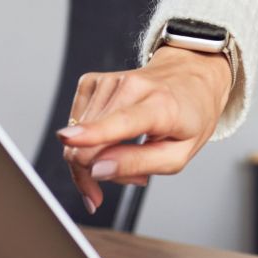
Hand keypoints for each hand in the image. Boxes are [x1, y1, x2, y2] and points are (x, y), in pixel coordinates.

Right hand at [57, 46, 231, 214]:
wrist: (189, 79)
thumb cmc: (188, 117)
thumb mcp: (178, 154)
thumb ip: (139, 163)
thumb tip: (97, 170)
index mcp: (161, 105)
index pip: (123, 120)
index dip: (93, 133)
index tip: (68, 138)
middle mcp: (131, 86)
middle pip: (89, 141)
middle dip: (93, 173)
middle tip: (128, 178)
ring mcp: (108, 81)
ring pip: (77, 138)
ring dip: (96, 157)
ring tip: (130, 152)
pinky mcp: (91, 81)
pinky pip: (76, 124)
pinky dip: (89, 139)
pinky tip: (113, 137)